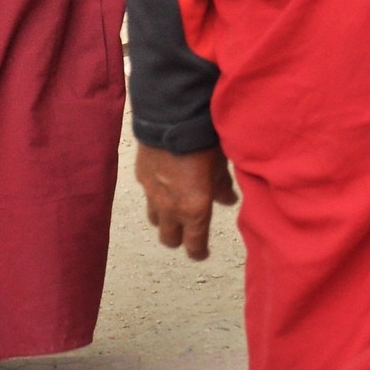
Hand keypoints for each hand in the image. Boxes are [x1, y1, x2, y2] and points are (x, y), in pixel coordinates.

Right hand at [134, 142, 237, 260]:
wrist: (171, 116)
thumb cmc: (204, 140)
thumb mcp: (220, 164)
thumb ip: (222, 186)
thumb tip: (228, 199)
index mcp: (195, 209)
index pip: (194, 245)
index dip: (198, 252)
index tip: (202, 253)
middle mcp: (170, 207)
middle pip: (169, 239)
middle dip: (179, 238)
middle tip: (189, 230)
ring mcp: (152, 193)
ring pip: (155, 219)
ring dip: (165, 218)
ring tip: (175, 206)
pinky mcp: (140, 176)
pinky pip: (147, 194)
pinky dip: (157, 193)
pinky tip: (165, 181)